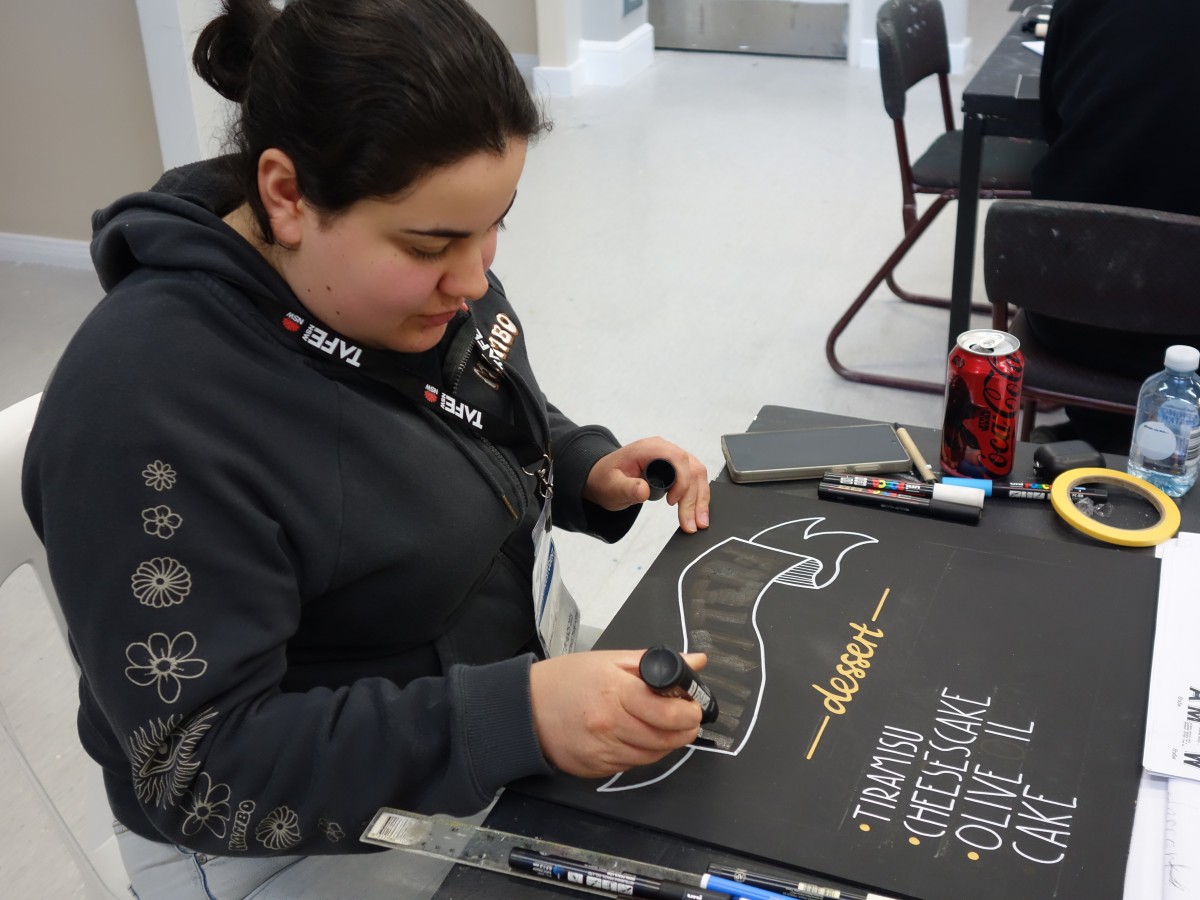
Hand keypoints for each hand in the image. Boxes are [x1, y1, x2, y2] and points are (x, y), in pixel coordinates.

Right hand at [529, 650, 708, 777]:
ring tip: (663, 726)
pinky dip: (642, 752)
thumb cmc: (568, 679)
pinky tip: (637, 736)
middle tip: (686, 719)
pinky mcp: (596, 769)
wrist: (526, 707)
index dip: (688, 712)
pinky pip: (631, 765)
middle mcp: (609, 726)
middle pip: (664, 739)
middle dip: (684, 730)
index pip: (667, 713)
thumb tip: (696, 662)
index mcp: (616, 693)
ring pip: (652, 755)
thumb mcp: (611, 660)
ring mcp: (602, 751)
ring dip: (666, 743)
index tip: (693, 706)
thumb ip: (658, 663)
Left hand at [583, 437, 709, 532]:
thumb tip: (644, 491)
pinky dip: (697, 497)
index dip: (681, 481)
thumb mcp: (611, 486)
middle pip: (692, 469)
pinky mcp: (675, 468)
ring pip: (697, 475)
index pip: (678, 459)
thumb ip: (627, 488)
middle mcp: (664, 449)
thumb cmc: (607, 479)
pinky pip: (693, 479)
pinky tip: (697, 513)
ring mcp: (671, 458)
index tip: (672, 502)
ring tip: (699, 523)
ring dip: (701, 500)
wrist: (604, 477)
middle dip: (695, 498)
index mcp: (649, 448)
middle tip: (693, 524)